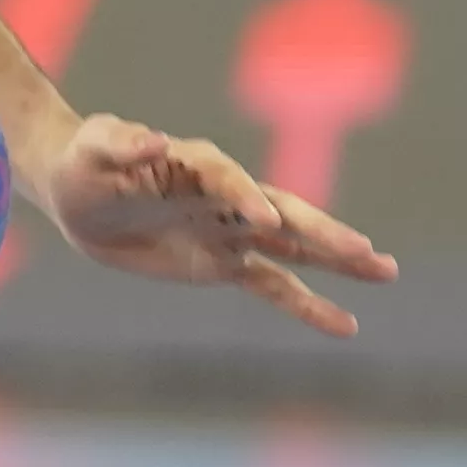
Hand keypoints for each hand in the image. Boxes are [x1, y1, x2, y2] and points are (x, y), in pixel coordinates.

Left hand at [39, 111, 392, 338]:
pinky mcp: (224, 263)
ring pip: (294, 248)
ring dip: (337, 260)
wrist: (82, 195)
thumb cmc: (86, 162)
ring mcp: (231, 230)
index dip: (246, 197)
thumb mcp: (94, 148)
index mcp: (196, 165)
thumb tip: (153, 141)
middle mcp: (227, 195)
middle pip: (282, 213)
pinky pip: (274, 286)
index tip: (266, 221)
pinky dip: (309, 305)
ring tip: (385, 272)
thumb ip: (122, 143)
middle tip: (365, 251)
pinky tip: (346, 325)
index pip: (228, 179)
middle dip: (322, 232)